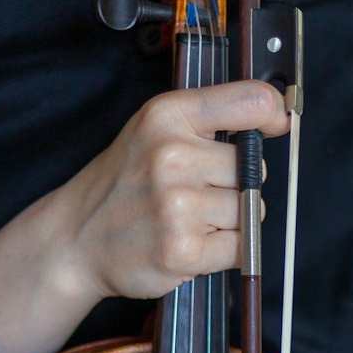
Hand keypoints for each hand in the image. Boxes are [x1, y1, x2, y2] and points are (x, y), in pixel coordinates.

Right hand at [54, 81, 286, 303]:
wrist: (76, 238)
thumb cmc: (125, 183)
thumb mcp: (155, 129)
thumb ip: (210, 117)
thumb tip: (276, 115)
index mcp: (168, 116)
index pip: (250, 102)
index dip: (273, 114)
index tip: (276, 125)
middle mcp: (172, 157)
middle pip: (252, 169)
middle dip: (236, 184)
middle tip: (195, 192)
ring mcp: (177, 206)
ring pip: (249, 210)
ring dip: (229, 221)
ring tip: (188, 219)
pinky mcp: (183, 251)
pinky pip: (240, 248)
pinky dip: (223, 251)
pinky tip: (190, 242)